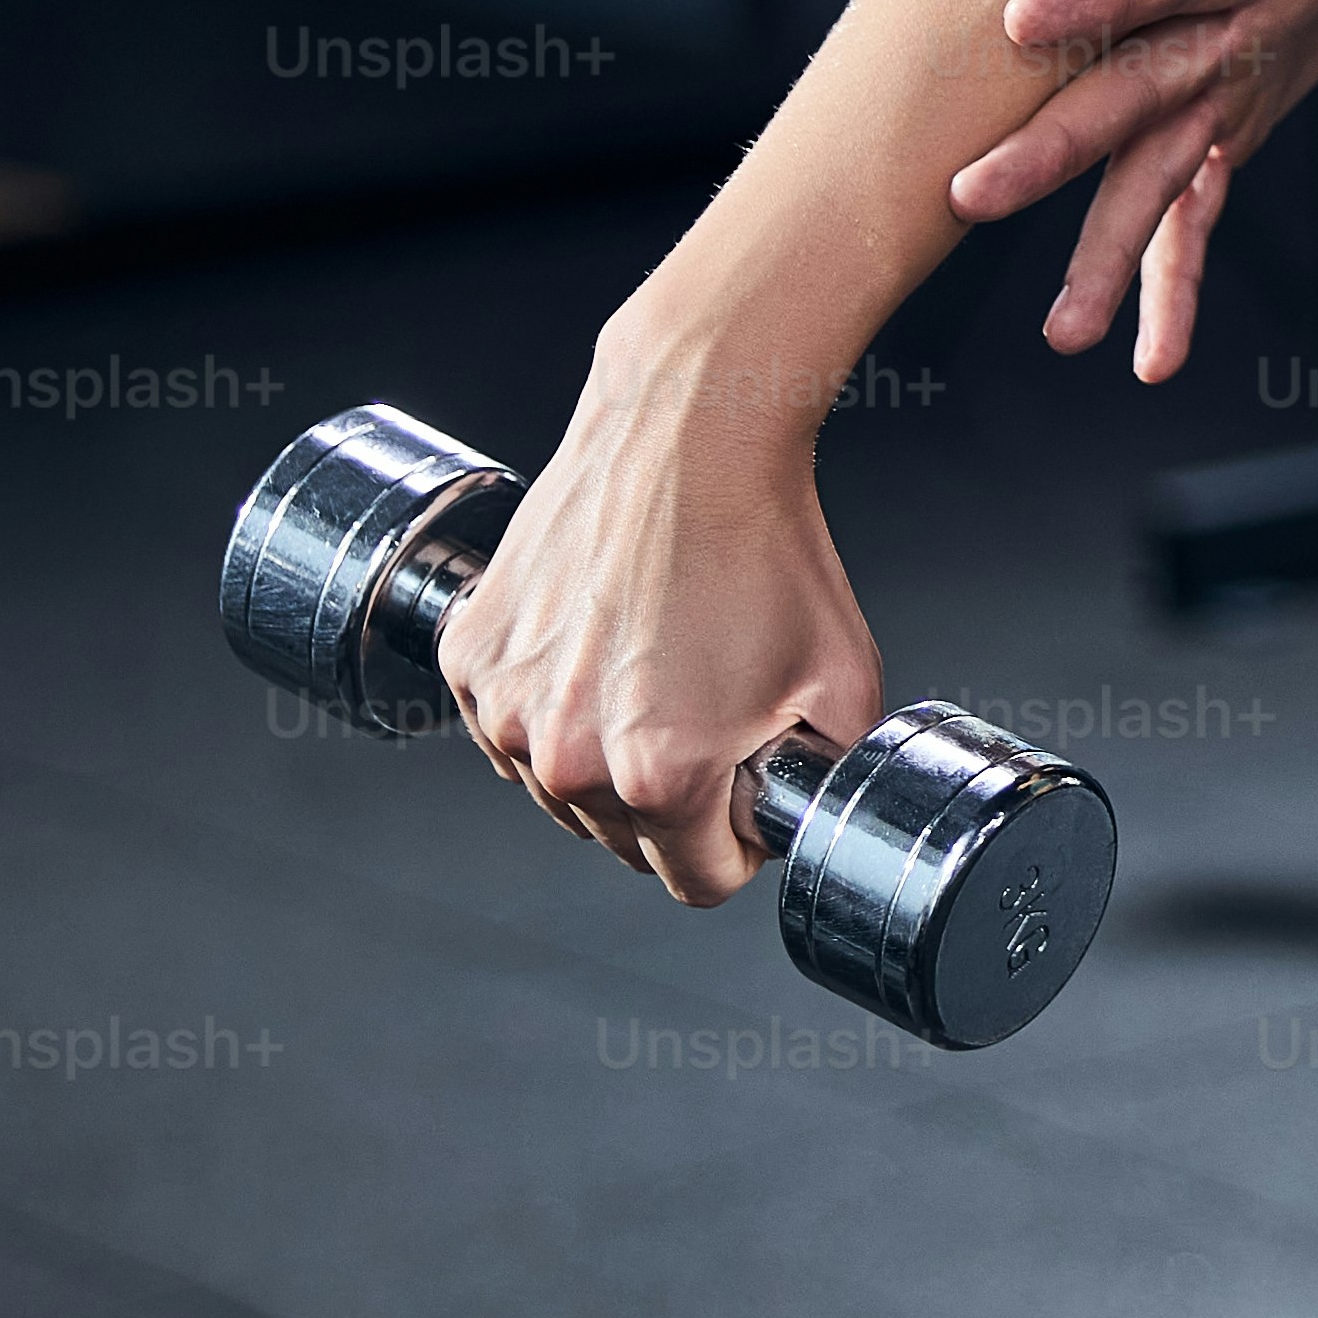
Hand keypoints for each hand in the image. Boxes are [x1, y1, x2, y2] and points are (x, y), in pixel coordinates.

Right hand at [440, 333, 889, 902]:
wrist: (690, 437)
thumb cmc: (764, 546)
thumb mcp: (846, 686)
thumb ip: (822, 780)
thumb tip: (794, 818)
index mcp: (659, 776)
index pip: (698, 880)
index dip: (736, 839)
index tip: (744, 787)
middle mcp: (566, 755)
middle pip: (625, 840)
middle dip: (671, 797)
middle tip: (707, 709)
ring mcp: (505, 706)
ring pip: (562, 789)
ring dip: (603, 753)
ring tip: (655, 666)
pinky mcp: (470, 657)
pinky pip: (510, 725)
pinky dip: (550, 701)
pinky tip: (601, 642)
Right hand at [945, 0, 1317, 382]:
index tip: (1020, 16)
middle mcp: (1226, 21)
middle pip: (1128, 84)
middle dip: (1051, 142)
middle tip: (968, 195)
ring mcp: (1224, 77)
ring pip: (1144, 165)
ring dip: (1099, 239)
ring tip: (1065, 330)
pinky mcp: (1240, 119)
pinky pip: (1198, 211)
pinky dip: (1173, 281)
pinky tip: (1144, 354)